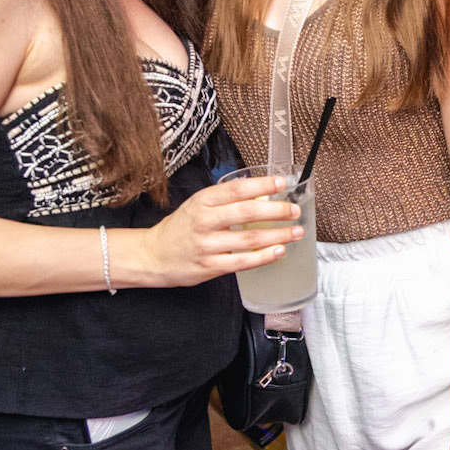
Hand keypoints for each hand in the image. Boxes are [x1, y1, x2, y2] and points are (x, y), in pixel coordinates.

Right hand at [138, 172, 301, 284]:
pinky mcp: (210, 266)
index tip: (282, 183)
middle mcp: (204, 221)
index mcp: (202, 201)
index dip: (262, 185)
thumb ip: (225, 201)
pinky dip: (264, 257)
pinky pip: (243, 261)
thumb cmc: (181, 228)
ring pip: (249, 239)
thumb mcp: (197, 206)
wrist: (153, 255)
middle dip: (276, 211)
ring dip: (277, 235)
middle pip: (246, 213)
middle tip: (294, 210)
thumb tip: (262, 195)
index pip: (236, 189)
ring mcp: (207, 245)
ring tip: (296, 232)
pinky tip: (279, 251)